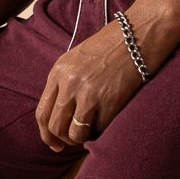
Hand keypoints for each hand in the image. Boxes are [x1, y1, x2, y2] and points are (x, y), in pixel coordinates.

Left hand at [34, 22, 148, 150]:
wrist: (137, 35)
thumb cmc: (110, 47)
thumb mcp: (76, 59)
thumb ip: (64, 84)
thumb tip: (59, 116)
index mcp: (58, 72)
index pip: (42, 112)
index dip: (46, 134)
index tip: (54, 143)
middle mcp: (70, 84)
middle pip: (55, 126)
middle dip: (63, 140)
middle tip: (73, 141)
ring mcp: (89, 94)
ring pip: (75, 134)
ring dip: (82, 138)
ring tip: (91, 131)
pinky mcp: (110, 102)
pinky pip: (99, 129)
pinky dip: (103, 129)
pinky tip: (108, 117)